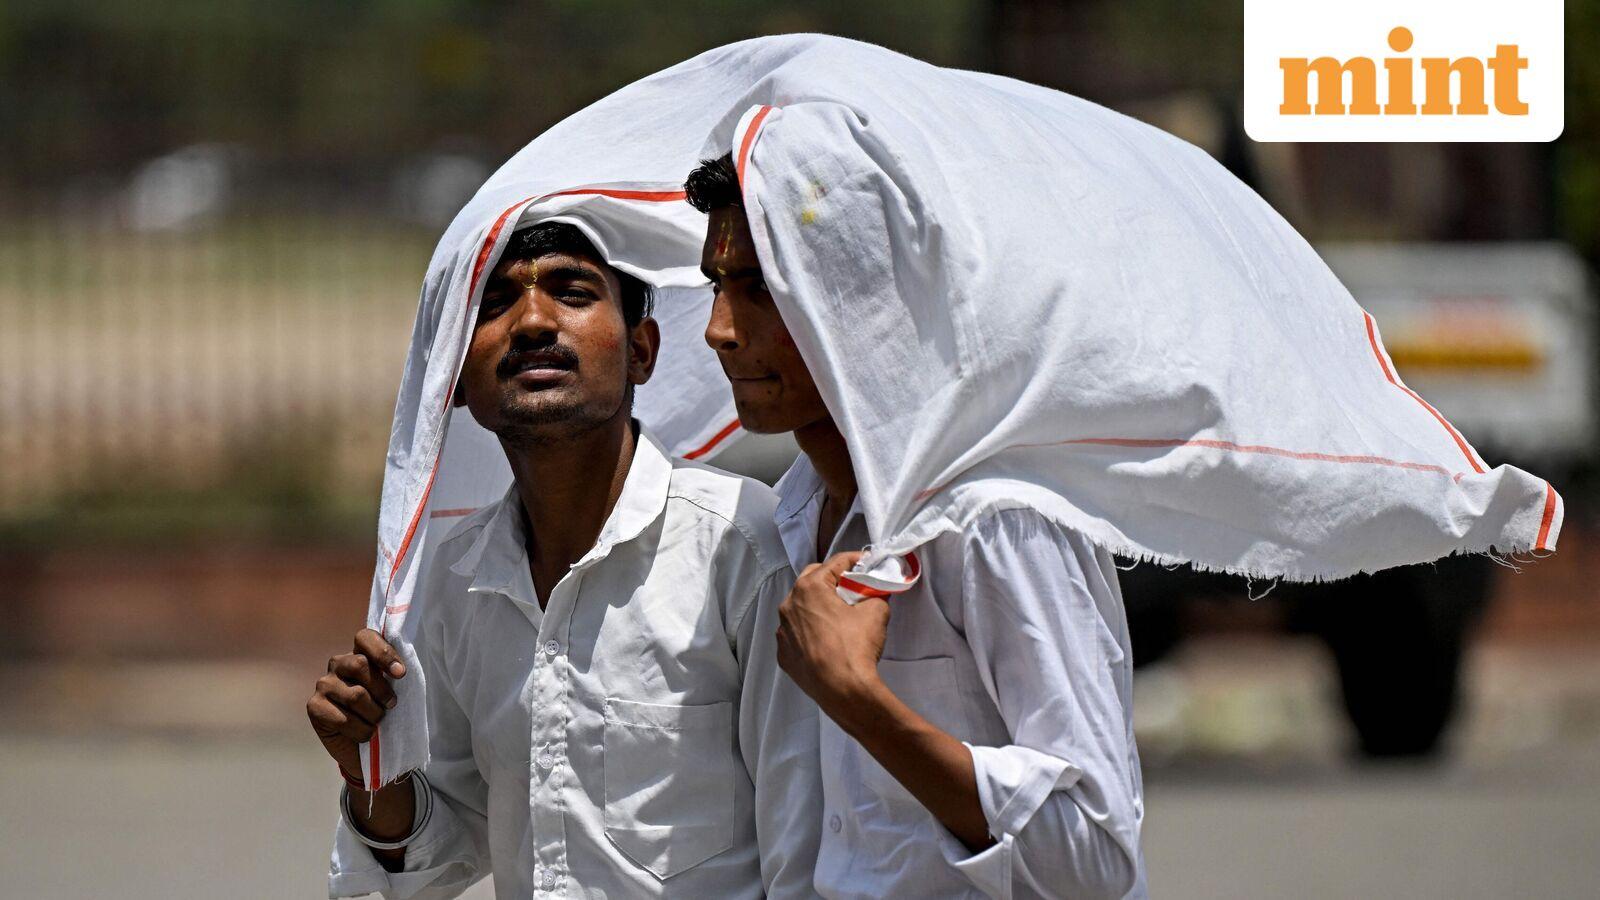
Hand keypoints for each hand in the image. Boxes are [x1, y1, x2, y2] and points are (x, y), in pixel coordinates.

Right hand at [307, 628, 405, 780]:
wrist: (364, 749)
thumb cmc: (382, 714)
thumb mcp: (392, 692)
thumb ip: (393, 676)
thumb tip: (400, 670)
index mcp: (359, 654)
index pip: (365, 637)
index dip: (383, 652)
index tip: (401, 673)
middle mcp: (338, 664)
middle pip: (360, 664)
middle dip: (382, 689)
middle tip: (391, 705)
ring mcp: (324, 685)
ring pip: (355, 695)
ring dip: (374, 715)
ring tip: (376, 722)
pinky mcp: (314, 707)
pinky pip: (343, 718)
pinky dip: (361, 731)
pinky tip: (364, 734)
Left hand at [775, 551, 890, 711]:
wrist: (843, 690)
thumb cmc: (856, 646)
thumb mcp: (876, 612)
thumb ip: (875, 594)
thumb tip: (875, 592)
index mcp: (809, 588)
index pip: (835, 563)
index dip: (854, 560)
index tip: (867, 563)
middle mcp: (788, 605)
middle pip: (811, 580)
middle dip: (831, 579)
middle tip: (852, 587)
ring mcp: (782, 631)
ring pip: (800, 608)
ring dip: (817, 606)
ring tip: (837, 616)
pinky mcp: (783, 654)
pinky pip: (796, 634)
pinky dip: (809, 631)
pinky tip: (825, 641)